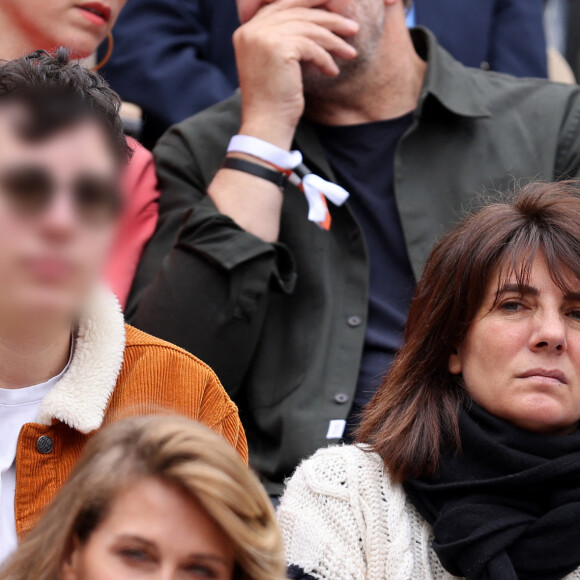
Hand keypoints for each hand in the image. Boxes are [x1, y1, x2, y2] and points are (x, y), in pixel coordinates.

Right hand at [234, 0, 358, 148]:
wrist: (266, 125)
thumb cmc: (274, 101)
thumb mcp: (276, 63)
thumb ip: (284, 39)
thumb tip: (315, 21)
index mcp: (247, 30)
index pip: (283, 4)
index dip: (310, 4)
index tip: (334, 10)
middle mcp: (251, 30)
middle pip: (298, 12)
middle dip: (329, 19)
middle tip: (352, 28)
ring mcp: (263, 37)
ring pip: (309, 28)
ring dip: (334, 40)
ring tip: (350, 53)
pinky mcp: (278, 48)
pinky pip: (312, 46)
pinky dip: (326, 59)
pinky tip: (332, 72)